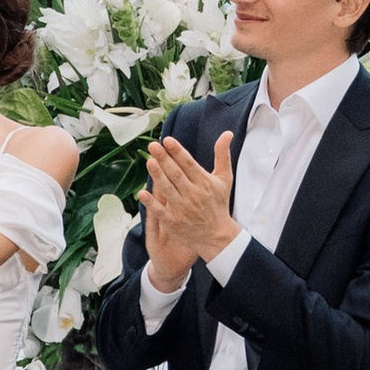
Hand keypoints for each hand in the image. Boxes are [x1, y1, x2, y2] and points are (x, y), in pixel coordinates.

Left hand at [143, 129, 238, 286]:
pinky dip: (152, 202)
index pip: (188, 164)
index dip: (178, 152)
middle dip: (164, 159)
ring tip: (149, 161)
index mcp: (204, 183)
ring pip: (168, 189)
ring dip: (158, 176)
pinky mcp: (173, 222)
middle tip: (152, 146)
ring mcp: (183, 209)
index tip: (167, 140)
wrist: (217, 236)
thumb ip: (222, 155)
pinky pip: (160, 211)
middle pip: (176, 174)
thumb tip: (227, 133)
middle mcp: (194, 194)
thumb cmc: (218, 203)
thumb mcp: (224, 179)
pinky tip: (142, 193)